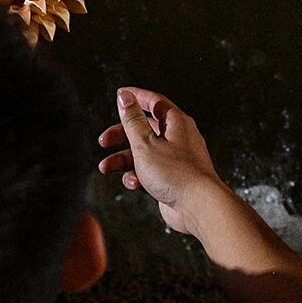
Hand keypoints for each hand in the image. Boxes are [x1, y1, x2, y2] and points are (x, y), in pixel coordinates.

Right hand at [96, 87, 231, 235]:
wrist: (197, 207)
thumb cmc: (176, 173)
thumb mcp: (145, 143)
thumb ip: (132, 120)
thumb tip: (125, 97)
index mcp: (176, 123)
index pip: (154, 102)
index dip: (135, 97)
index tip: (119, 95)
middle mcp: (178, 138)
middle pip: (145, 128)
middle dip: (121, 135)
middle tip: (104, 141)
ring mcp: (176, 159)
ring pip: (144, 153)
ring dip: (123, 159)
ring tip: (106, 167)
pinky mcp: (172, 178)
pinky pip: (150, 171)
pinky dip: (137, 176)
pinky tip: (133, 183)